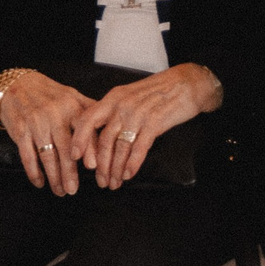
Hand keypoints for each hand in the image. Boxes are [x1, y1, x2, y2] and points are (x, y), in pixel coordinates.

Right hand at [0, 73, 98, 194]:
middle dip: (70, 172)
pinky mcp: (20, 130)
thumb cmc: (49, 93)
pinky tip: (40, 182)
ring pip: (47, 155)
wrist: (17, 84)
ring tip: (60, 190)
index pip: (83, 131)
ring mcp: (36, 123)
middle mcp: (55, 115)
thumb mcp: (71, 96)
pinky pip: (28, 155)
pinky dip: (34, 171)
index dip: (89, 150)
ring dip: (54, 176)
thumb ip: (89, 112)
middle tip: (73, 190)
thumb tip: (108, 128)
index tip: (94, 167)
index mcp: (71, 107)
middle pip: (65, 149)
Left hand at [70, 63, 223, 188]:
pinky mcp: (155, 122)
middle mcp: (123, 105)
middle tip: (101, 180)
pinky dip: (132, 163)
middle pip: (104, 139)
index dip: (79, 140)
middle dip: (100, 165)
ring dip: (116, 169)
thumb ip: (115, 112)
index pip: (88, 119)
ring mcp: (139, 113)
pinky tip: (128, 174)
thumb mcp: (131, 96)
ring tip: (114, 182)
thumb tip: (102, 135)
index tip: (75, 157)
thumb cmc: (160, 91)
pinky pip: (139, 147)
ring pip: (120, 147)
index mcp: (114, 97)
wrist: (189, 83)